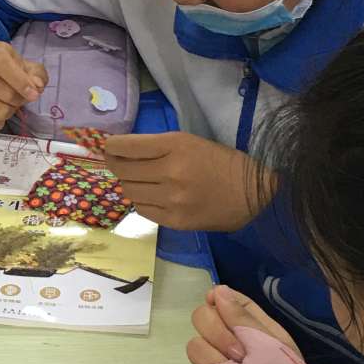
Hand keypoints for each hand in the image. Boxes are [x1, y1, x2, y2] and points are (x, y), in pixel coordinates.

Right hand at [0, 41, 46, 132]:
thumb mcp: (27, 68)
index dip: (20, 81)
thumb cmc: (10, 73)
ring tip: (5, 104)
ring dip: (9, 112)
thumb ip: (37, 75)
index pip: (2, 65)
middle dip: (19, 100)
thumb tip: (36, 86)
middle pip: (5, 94)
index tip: (34, 94)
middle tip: (18, 98)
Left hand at [92, 131, 267, 230]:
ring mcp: (171, 199)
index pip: (127, 146)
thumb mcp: (192, 142)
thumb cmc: (224, 163)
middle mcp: (170, 171)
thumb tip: (123, 151)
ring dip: (129, 184)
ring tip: (140, 181)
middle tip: (118, 164)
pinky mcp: (175, 221)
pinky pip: (142, 210)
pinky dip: (142, 201)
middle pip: (122, 170)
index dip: (111, 147)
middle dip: (115, 165)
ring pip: (129, 191)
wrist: (254, 194)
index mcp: (176, 145)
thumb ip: (159, 146)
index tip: (109, 147)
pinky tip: (153, 196)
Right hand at [186, 282, 299, 363]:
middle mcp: (225, 335)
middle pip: (200, 316)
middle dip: (217, 333)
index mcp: (245, 321)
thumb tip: (217, 290)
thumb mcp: (272, 343)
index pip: (220, 297)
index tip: (222, 308)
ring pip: (194, 344)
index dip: (217, 300)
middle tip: (240, 354)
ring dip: (214, 357)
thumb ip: (245, 319)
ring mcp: (213, 358)